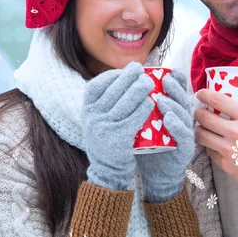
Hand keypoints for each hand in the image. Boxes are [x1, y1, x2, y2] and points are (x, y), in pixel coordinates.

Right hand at [82, 61, 154, 190]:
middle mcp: (92, 118)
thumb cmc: (107, 134)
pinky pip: (135, 117)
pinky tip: (151, 101)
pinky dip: (144, 107)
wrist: (108, 168)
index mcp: (86, 109)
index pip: (98, 84)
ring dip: (140, 89)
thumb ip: (106, 98)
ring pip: (126, 101)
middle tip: (141, 70)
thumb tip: (125, 72)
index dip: (113, 74)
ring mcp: (104, 128)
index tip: (126, 70)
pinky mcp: (119, 139)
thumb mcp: (98, 116)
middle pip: (115, 90)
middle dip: (130, 77)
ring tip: (149, 82)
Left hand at [136, 69, 195, 202]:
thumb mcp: (146, 121)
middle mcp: (184, 119)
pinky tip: (168, 119)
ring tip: (161, 99)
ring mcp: (186, 133)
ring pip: (183, 115)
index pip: (179, 92)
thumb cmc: (149, 144)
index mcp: (176, 110)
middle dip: (175, 88)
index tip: (170, 70)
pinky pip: (183, 134)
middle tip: (165, 79)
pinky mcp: (185, 148)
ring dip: (173, 105)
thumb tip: (129, 85)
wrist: (156, 173)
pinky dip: (176, 125)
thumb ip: (143, 106)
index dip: (178, 81)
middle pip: (183, 100)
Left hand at [194, 64, 237, 190]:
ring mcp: (229, 150)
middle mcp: (236, 133)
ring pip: (202, 136)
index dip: (204, 95)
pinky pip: (209, 151)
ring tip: (202, 126)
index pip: (217, 101)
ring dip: (199, 129)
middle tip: (198, 111)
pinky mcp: (226, 165)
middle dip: (197, 112)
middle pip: (204, 119)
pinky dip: (209, 145)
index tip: (200, 93)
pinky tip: (213, 142)